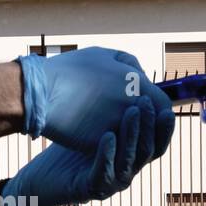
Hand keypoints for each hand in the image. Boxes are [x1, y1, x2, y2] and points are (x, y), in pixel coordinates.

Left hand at [2, 104, 155, 205]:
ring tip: (131, 113)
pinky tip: (107, 136)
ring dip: (131, 135)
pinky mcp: (91, 188)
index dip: (164, 127)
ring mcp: (111, 181)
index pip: (157, 142)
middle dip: (149, 125)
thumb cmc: (71, 141)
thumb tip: (140, 76)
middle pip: (147, 150)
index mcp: (132, 154)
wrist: (42, 173)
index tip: (167, 106)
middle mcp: (127, 169)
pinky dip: (107, 153)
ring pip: (129, 159)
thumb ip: (118, 103)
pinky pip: (104, 171)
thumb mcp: (99, 119)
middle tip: (145, 102)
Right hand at [17, 47, 174, 157]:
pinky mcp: (101, 148)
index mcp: (140, 88)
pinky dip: (109, 148)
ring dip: (127, 138)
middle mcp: (134, 112)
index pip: (164, 107)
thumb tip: (142, 78)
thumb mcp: (106, 55)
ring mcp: (118, 132)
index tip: (147, 110)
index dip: (157, 111)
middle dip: (144, 127)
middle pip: (151, 129)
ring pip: (133, 143)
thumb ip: (131, 66)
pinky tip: (100, 141)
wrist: (41, 94)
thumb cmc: (71, 70)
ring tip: (113, 132)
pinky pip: (113, 150)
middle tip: (132, 126)